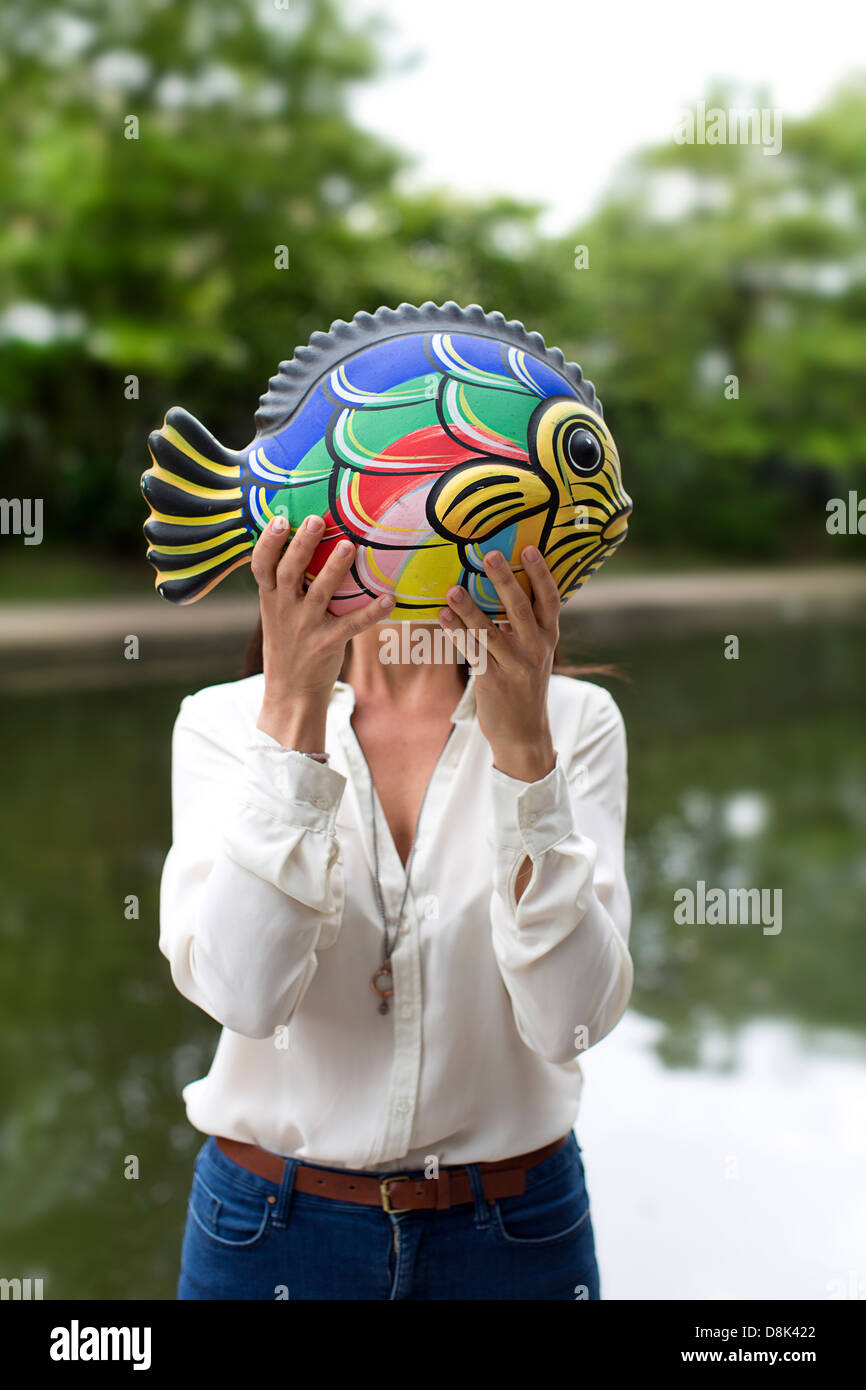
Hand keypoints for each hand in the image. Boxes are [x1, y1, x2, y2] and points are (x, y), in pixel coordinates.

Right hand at [252, 515, 393, 748]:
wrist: (290, 693)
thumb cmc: (288, 645)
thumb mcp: (276, 613)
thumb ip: (286, 585)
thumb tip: (303, 542)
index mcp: (271, 599)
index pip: (261, 566)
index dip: (267, 542)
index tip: (279, 519)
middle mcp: (285, 610)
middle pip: (289, 572)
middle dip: (301, 545)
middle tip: (315, 520)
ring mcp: (306, 627)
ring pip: (319, 594)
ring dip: (334, 569)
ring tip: (348, 546)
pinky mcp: (327, 644)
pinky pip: (351, 626)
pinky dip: (371, 613)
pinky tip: (389, 599)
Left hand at [436, 546, 558, 782]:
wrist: (524, 732)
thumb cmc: (524, 684)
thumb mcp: (534, 652)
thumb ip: (523, 625)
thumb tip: (502, 586)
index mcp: (548, 635)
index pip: (550, 599)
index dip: (541, 573)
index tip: (530, 547)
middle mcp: (535, 647)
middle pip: (520, 608)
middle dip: (504, 580)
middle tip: (488, 555)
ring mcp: (515, 665)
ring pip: (490, 631)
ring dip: (470, 608)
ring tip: (452, 588)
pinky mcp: (494, 680)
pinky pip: (472, 652)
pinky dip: (456, 633)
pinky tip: (441, 617)